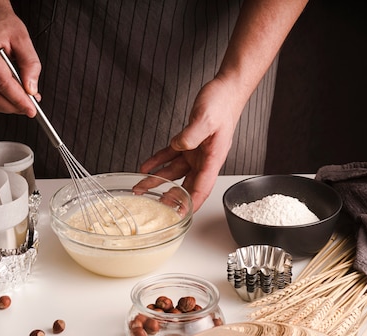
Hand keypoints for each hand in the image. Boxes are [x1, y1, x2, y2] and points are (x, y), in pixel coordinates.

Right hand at [0, 0, 40, 116]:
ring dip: (8, 106)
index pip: (2, 83)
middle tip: (31, 107)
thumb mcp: (22, 39)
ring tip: (23, 100)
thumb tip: (31, 88)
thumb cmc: (1, 24)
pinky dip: (1, 101)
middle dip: (14, 106)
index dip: (18, 99)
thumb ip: (30, 64)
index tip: (32, 109)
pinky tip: (12, 96)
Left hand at [139, 77, 242, 211]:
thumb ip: (192, 134)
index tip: (181, 215)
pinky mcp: (189, 142)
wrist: (225, 89)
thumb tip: (179, 146)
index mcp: (213, 158)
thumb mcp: (206, 119)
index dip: (191, 203)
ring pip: (173, 172)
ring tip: (140, 188)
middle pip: (186, 185)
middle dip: (170, 198)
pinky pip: (170, 156)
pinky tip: (145, 167)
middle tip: (155, 208)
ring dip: (157, 180)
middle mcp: (204, 159)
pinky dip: (157, 161)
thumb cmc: (222, 103)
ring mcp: (196, 152)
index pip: (202, 188)